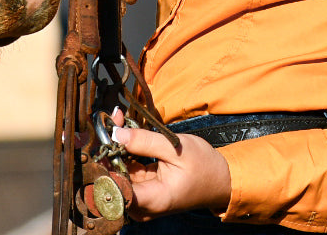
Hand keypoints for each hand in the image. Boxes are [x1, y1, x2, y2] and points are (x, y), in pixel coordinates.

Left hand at [111, 124, 232, 218]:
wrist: (220, 181)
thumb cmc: (204, 167)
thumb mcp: (176, 148)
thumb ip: (145, 142)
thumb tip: (117, 133)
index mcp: (152, 200)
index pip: (115, 187)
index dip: (106, 162)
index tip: (107, 136)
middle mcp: (142, 206)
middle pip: (114, 179)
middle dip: (111, 148)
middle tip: (114, 120)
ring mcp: (141, 200)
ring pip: (119, 172)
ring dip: (117, 147)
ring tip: (120, 121)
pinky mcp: (143, 192)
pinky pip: (128, 171)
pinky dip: (126, 152)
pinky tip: (127, 133)